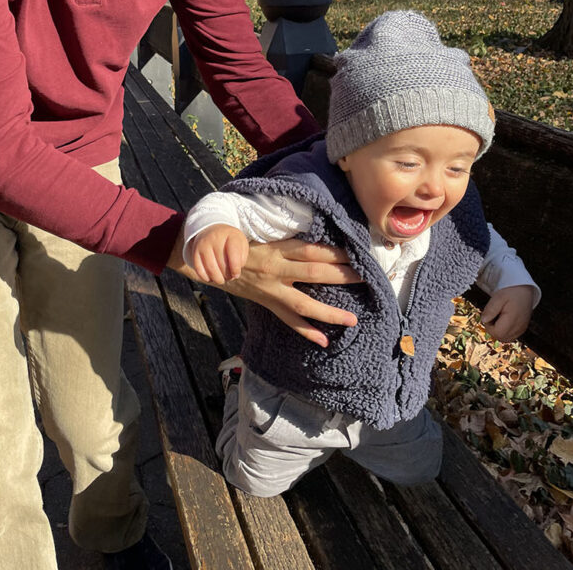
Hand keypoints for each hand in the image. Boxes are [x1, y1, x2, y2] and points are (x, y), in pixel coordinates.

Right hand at [168, 234, 360, 346]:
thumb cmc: (231, 240)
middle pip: (314, 274)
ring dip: (329, 312)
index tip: (356, 251)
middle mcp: (275, 270)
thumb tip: (304, 233)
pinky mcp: (266, 302)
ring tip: (353, 319)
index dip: (334, 252)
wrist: (205, 261)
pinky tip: (324, 340)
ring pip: (304, 303)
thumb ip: (281, 235)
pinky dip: (306, 331)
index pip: (310, 250)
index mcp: (274, 249)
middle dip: (342, 275)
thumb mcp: (253, 232)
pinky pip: (287, 320)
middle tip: (367, 277)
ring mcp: (271, 290)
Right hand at [189, 224, 249, 284]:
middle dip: (227, 276)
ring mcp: (203, 245)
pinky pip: (199, 271)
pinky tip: (211, 277)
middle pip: (222, 265)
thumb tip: (234, 273)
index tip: (236, 274)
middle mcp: (215, 238)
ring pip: (211, 269)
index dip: (236, 269)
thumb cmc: (229, 241)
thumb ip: (242, 258)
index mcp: (230, 235)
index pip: (234, 254)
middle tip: (229, 277)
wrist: (212, 229)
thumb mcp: (241, 244)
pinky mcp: (195, 252)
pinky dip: (207, 278)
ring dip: (218, 279)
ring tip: (222, 278)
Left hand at [481, 285, 534, 341]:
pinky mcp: (522, 328)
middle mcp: (519, 327)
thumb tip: (483, 321)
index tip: (489, 316)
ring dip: (498, 331)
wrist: (525, 290)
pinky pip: (511, 336)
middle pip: (501, 337)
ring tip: (498, 317)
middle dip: (493, 329)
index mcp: (512, 320)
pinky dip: (505, 331)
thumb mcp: (498, 297)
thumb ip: (490, 310)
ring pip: (506, 338)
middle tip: (493, 316)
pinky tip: (503, 320)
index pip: (497, 333)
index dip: (489, 327)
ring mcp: (521, 329)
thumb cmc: (512, 292)